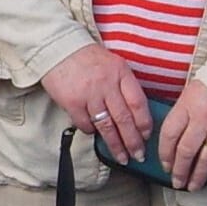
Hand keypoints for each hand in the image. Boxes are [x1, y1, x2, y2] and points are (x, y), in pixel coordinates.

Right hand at [39, 44, 150, 162]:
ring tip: (122, 157)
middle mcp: (107, 83)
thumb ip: (125, 85)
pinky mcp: (72, 102)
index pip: (138, 103)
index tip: (147, 137)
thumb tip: (137, 115)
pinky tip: (95, 135)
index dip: (145, 123)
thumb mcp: (113, 64)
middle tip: (139, 155)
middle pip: (124, 119)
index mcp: (121, 72)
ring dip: (116, 145)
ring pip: (107, 126)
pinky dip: (92, 132)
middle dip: (133, 141)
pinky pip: (86, 124)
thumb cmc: (88, 58)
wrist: (59, 47)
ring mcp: (89, 93)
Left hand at [157, 81, 206, 191]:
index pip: (169, 134)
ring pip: (206, 159)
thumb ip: (182, 112)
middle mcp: (202, 118)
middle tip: (176, 182)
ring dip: (198, 176)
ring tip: (192, 186)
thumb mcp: (191, 91)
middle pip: (186, 151)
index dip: (164, 153)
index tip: (164, 164)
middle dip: (179, 170)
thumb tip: (173, 138)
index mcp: (186, 105)